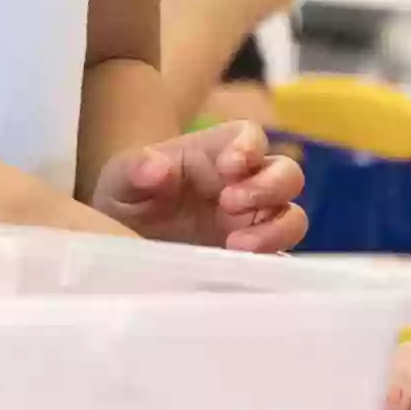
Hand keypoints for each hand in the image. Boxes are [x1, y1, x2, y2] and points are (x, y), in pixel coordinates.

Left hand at [95, 118, 309, 253]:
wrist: (126, 238)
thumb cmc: (129, 197)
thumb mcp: (120, 181)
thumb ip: (134, 169)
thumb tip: (157, 168)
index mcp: (216, 153)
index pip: (250, 136)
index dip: (249, 147)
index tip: (229, 167)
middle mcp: (245, 183)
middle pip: (286, 173)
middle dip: (268, 188)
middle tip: (229, 205)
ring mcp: (253, 221)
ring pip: (291, 216)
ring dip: (275, 229)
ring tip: (236, 247)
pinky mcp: (253, 256)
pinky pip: (281, 258)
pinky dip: (272, 263)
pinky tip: (244, 273)